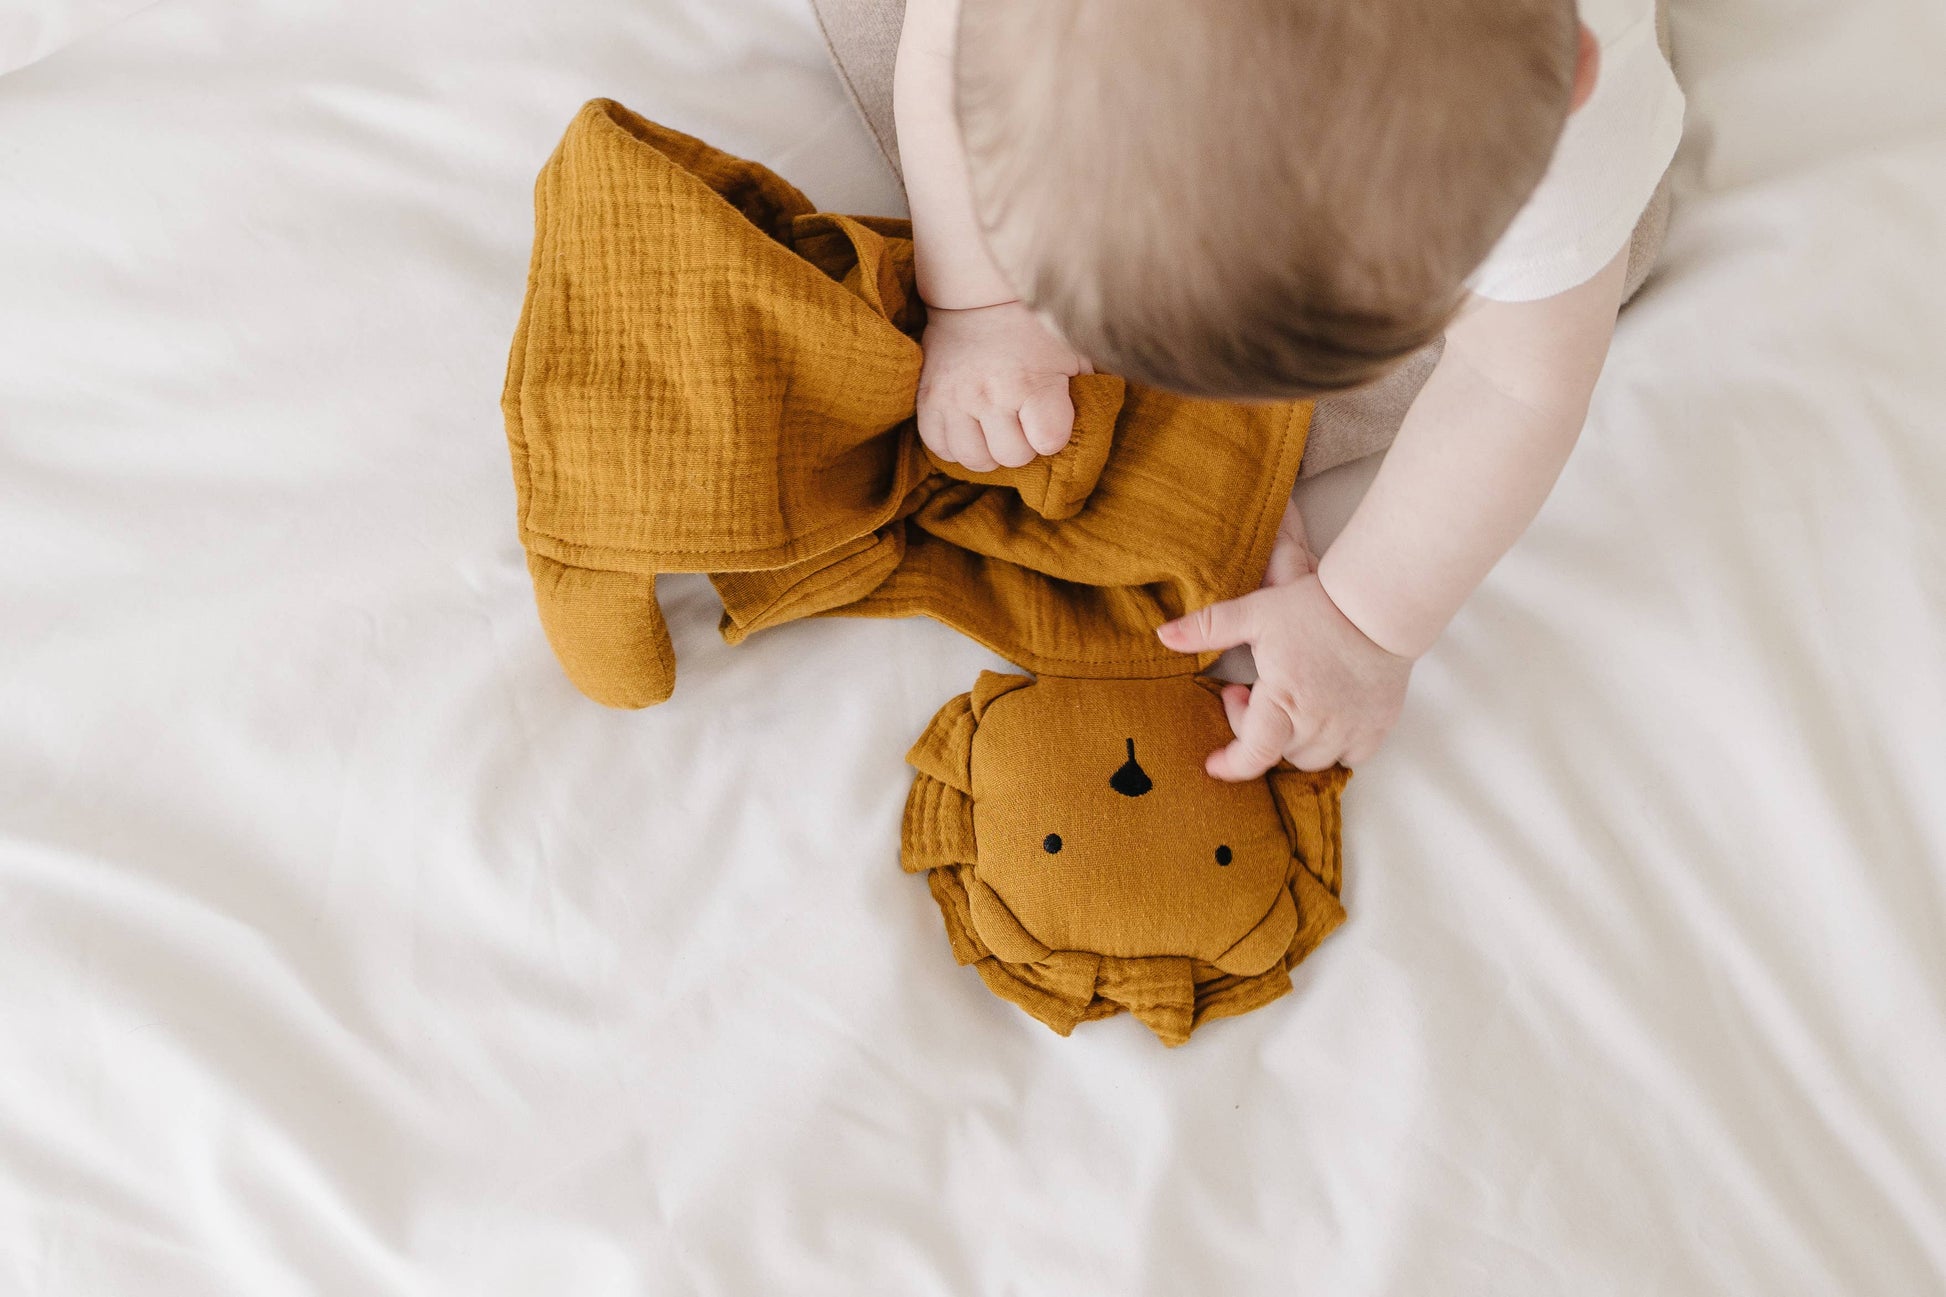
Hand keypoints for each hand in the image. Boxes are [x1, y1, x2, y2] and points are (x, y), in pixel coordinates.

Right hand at [916, 300, 1091, 470]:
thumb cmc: (1032, 332)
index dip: (1052, 435)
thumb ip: (1084, 392)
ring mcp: (954, 399)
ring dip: (988, 450)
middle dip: (1021, 444)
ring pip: (974, 459)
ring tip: (994, 428)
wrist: (977, 300)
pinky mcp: (927, 400)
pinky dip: (956, 445)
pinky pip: (940, 447)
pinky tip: (969, 427)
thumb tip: (1091, 429)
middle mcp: (990, 394)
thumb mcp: (1070, 354)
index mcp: (1032, 382)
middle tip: (1020, 422)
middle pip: (1011, 457)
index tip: (1048, 417)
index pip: (1048, 441)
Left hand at [1156, 525, 1412, 776]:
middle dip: (1257, 730)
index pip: (1255, 754)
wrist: (1381, 604)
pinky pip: (1351, 757)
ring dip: (1292, 740)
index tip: (1214, 764)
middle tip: (1251, 693)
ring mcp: (1353, 729)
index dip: (1231, 765)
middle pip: (1279, 753)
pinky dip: (1333, 746)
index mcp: (1286, 700)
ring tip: (1287, 702)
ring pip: (1313, 758)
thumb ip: (1208, 626)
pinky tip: (1324, 716)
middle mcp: (1320, 723)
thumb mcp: (1256, 611)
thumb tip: (1162, 635)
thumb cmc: (1316, 607)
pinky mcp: (1379, 726)